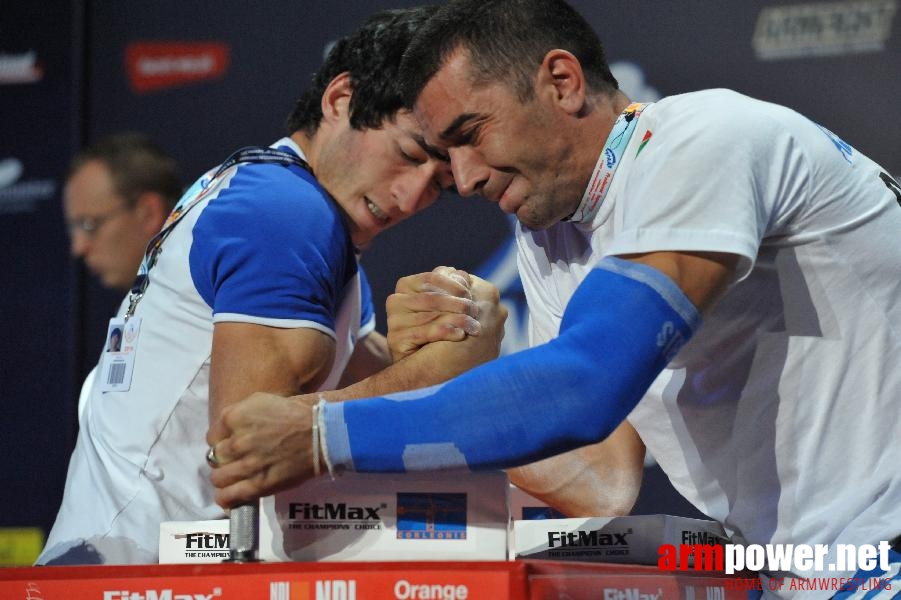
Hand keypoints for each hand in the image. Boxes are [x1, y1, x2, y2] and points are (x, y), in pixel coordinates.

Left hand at [206, 392, 318, 507]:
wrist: (320, 435)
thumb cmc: (295, 415)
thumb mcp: (262, 401)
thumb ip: (239, 413)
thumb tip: (228, 429)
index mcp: (236, 417)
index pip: (212, 435)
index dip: (221, 441)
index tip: (230, 443)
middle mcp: (236, 441)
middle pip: (214, 457)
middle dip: (222, 459)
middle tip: (235, 460)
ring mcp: (246, 465)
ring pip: (218, 478)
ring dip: (224, 478)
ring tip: (233, 478)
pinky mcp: (257, 485)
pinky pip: (229, 496)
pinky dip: (225, 498)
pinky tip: (228, 496)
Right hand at [386, 266, 481, 361]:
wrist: (423, 363)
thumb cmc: (437, 326)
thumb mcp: (445, 303)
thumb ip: (451, 287)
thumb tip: (462, 275)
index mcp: (405, 285)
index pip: (431, 278)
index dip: (453, 284)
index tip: (470, 293)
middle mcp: (395, 301)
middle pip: (432, 298)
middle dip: (458, 304)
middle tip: (476, 311)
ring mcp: (393, 321)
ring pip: (430, 315)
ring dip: (457, 320)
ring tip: (475, 326)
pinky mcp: (395, 339)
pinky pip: (425, 333)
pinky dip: (446, 332)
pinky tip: (460, 335)